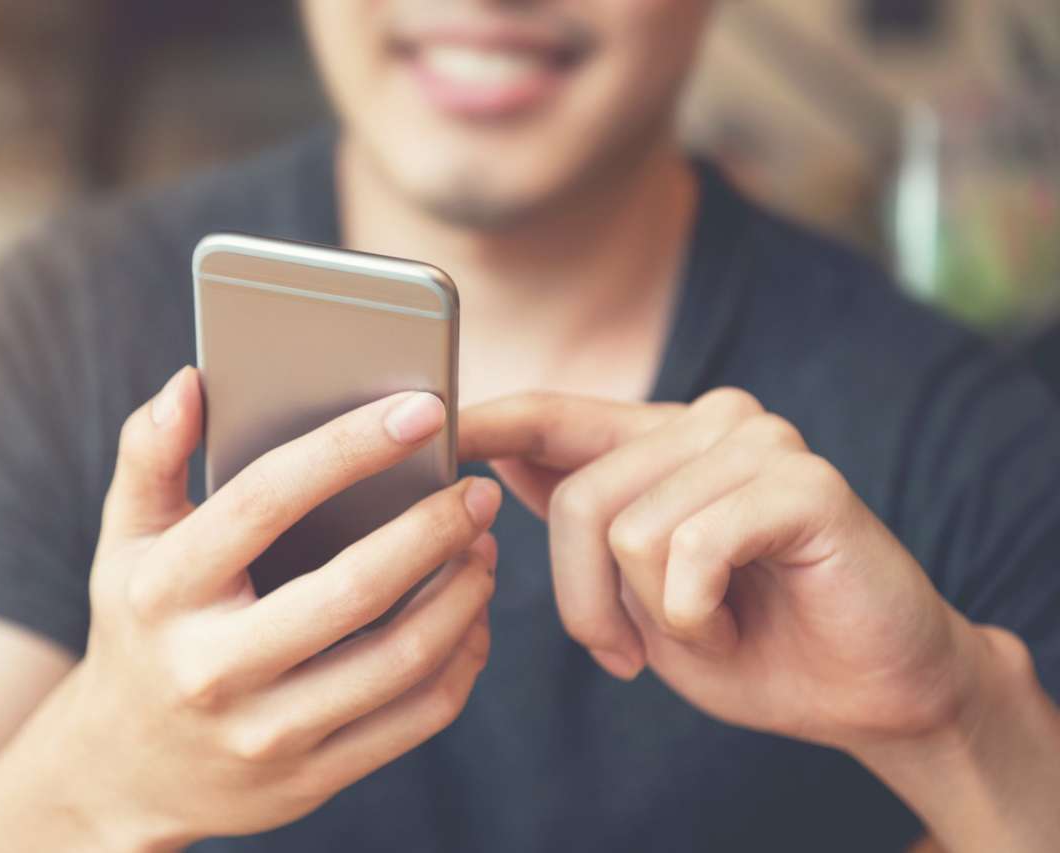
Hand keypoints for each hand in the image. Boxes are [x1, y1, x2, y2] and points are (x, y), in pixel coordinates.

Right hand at [64, 369, 500, 846]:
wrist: (126, 769)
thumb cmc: (143, 626)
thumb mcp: (127, 541)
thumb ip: (151, 455)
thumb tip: (189, 381)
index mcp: (164, 591)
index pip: (264, 502)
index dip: (348, 448)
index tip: (423, 409)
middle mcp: (211, 668)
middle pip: (351, 590)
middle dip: (433, 530)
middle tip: (477, 492)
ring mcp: (264, 734)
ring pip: (398, 660)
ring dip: (461, 595)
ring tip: (482, 547)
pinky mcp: (310, 779)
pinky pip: (414, 719)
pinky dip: (461, 660)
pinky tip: (471, 617)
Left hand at [460, 389, 995, 753]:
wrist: (869, 692)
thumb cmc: (747, 642)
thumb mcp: (635, 590)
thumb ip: (582, 520)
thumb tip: (500, 456)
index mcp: (661, 442)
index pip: (555, 414)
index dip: (489, 422)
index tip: (435, 427)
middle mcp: (708, 422)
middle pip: (579, 498)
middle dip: (588, 602)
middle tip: (631, 652)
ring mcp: (760, 442)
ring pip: (629, 530)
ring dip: (657, 617)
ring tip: (710, 628)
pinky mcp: (802, 481)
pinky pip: (690, 551)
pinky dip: (698, 618)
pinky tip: (737, 624)